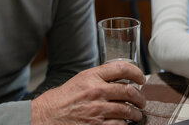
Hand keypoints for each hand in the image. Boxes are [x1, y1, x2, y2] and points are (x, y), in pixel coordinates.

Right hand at [31, 61, 145, 124]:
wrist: (46, 117)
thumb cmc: (63, 99)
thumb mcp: (80, 80)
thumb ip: (99, 77)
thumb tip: (120, 77)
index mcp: (92, 76)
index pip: (122, 68)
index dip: (137, 73)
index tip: (141, 79)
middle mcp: (97, 91)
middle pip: (129, 91)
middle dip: (140, 98)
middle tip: (142, 101)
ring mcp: (97, 110)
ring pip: (127, 110)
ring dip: (135, 114)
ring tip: (136, 115)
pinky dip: (124, 124)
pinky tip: (123, 123)